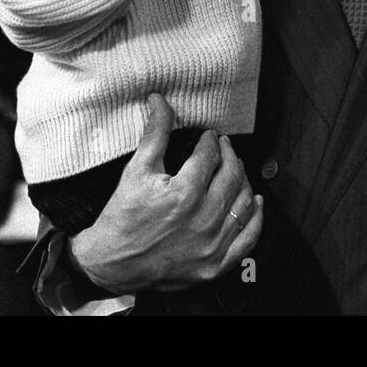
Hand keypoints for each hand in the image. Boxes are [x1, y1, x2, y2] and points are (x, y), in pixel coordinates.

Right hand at [68, 93, 262, 293]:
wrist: (111, 264)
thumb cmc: (122, 216)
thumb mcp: (136, 169)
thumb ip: (155, 133)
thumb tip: (160, 100)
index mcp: (184, 193)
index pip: (210, 157)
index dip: (211, 142)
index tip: (209, 137)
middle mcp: (203, 220)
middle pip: (232, 177)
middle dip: (230, 155)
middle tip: (225, 147)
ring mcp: (211, 246)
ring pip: (243, 204)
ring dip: (244, 181)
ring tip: (236, 169)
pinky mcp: (215, 266)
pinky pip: (248, 239)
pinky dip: (256, 219)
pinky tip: (254, 202)